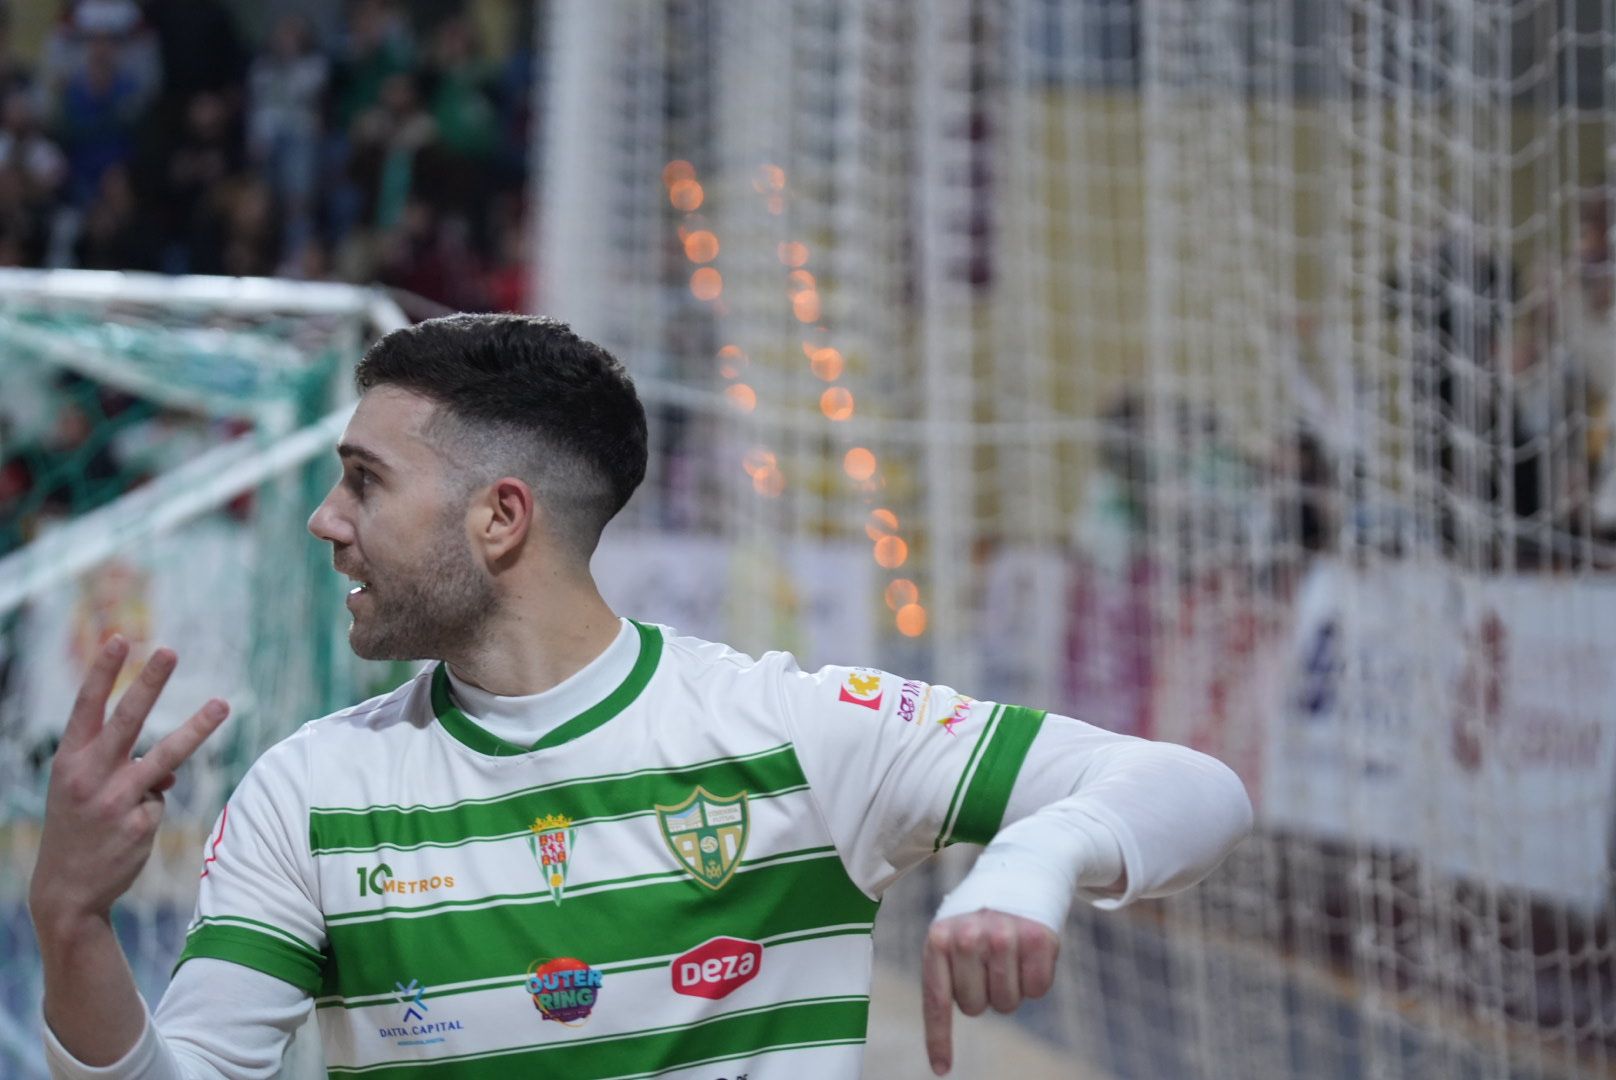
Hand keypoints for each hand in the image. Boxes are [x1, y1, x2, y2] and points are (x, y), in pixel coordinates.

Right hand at [28, 636, 228, 940]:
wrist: (66, 892)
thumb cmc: (77, 829)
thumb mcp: (83, 792)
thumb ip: (118, 768)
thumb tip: (169, 772)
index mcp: (68, 762)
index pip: (86, 708)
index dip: (102, 673)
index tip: (119, 639)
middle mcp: (89, 776)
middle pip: (127, 720)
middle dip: (149, 682)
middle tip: (169, 650)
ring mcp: (116, 799)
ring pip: (166, 756)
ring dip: (197, 728)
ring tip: (223, 703)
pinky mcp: (140, 822)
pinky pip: (160, 802)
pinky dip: (151, 809)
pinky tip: (129, 830)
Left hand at [921, 909, 1059, 1075]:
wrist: (1022, 870)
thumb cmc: (979, 916)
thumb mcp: (950, 932)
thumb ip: (944, 971)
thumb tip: (942, 1046)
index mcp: (939, 937)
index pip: (937, 999)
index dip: (939, 1038)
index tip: (942, 1069)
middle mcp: (968, 937)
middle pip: (976, 1008)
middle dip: (983, 993)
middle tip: (988, 962)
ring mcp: (1004, 937)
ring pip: (1008, 1003)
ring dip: (1010, 987)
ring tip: (1008, 954)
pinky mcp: (1039, 938)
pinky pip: (1038, 990)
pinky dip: (1036, 979)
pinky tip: (1031, 952)